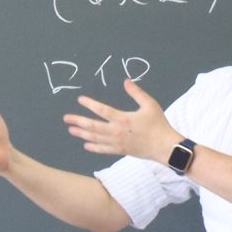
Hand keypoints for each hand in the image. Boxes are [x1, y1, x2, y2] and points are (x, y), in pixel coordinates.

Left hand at [64, 81, 178, 161]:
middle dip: (78, 121)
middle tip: (66, 118)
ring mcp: (117, 142)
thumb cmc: (158, 124)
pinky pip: (103, 149)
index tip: (80, 100)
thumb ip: (137, 93)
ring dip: (82, 134)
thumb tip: (126, 81)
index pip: (102, 110)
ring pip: (95, 138)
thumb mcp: (150, 104)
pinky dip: (93, 147)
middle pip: (93, 126)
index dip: (90, 104)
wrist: (165, 146)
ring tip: (71, 130)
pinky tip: (85, 144)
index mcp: (123, 118)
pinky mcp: (120, 151)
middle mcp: (117, 131)